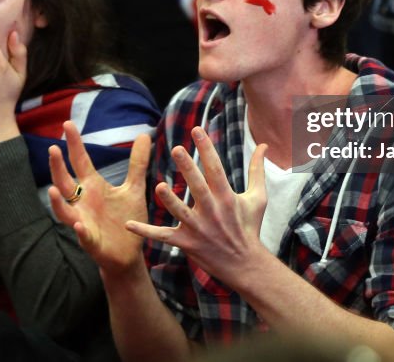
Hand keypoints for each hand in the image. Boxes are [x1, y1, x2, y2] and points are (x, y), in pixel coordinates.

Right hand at [48, 121, 152, 276]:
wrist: (129, 254)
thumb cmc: (126, 219)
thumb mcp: (134, 188)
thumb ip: (137, 163)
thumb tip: (144, 134)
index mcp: (93, 187)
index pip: (80, 161)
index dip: (74, 144)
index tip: (67, 124)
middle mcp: (84, 202)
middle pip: (65, 182)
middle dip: (58, 167)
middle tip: (53, 148)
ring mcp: (84, 222)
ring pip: (65, 211)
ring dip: (58, 202)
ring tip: (53, 190)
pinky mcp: (91, 242)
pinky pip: (83, 236)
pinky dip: (80, 231)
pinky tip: (79, 225)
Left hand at [125, 127, 267, 286]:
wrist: (245, 264)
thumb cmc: (249, 227)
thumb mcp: (258, 198)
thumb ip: (257, 170)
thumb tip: (264, 146)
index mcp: (227, 197)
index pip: (216, 169)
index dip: (206, 149)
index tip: (197, 130)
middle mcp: (212, 211)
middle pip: (198, 187)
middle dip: (188, 168)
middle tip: (177, 149)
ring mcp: (199, 228)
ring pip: (181, 212)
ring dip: (170, 200)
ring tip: (159, 186)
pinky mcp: (187, 243)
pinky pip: (164, 236)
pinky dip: (146, 232)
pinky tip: (129, 224)